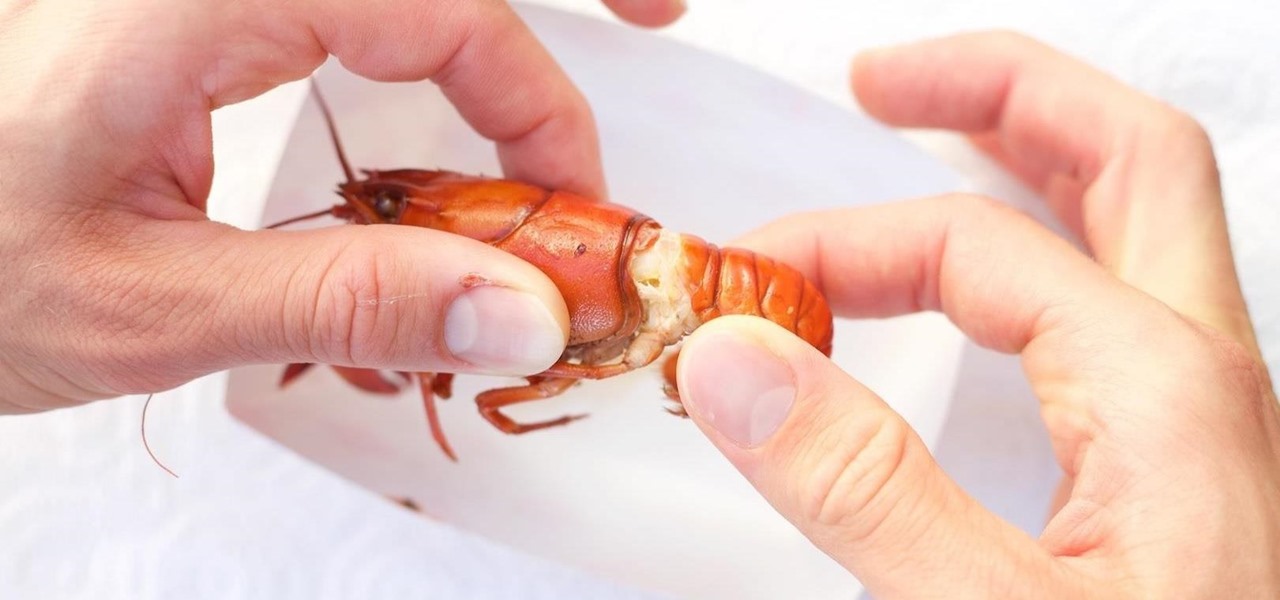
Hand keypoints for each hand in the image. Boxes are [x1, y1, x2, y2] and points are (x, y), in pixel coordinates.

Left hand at [0, 0, 680, 411]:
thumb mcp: (148, 306)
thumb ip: (350, 302)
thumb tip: (522, 315)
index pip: (440, 8)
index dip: (537, 105)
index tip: (568, 205)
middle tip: (661, 10)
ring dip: (482, 12)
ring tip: (580, 44)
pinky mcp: (174, 3)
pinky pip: (334, 5)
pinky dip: (415, 29)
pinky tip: (440, 75)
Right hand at [677, 32, 1279, 595]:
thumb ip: (863, 487)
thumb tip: (741, 361)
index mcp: (1166, 389)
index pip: (977, 245)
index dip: (846, 244)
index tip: (746, 290)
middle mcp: (1202, 380)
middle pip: (1124, 158)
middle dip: (999, 91)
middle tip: (879, 84)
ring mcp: (1200, 424)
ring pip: (1134, 225)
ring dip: (1032, 155)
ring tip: (930, 135)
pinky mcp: (1174, 475)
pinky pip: (1108, 311)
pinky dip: (1033, 258)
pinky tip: (974, 295)